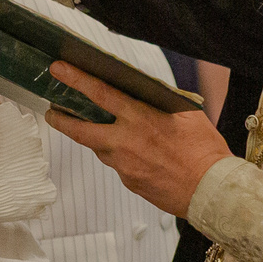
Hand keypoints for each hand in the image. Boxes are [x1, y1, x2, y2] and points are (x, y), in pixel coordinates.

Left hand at [42, 63, 230, 219]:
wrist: (211, 191)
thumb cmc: (205, 152)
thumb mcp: (188, 115)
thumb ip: (164, 102)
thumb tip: (149, 92)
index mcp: (140, 119)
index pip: (100, 94)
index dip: (76, 79)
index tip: (58, 70)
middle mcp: (126, 142)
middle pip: (80, 130)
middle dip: (61, 119)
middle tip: (51, 111)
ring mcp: (124, 166)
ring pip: (99, 148)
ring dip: (93, 137)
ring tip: (93, 127)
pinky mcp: (129, 182)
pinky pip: (116, 164)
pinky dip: (118, 154)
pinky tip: (130, 151)